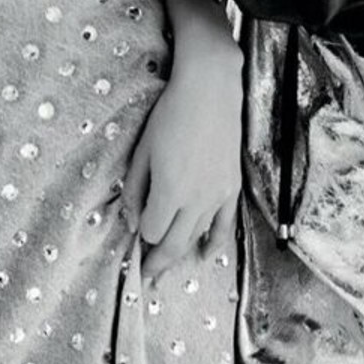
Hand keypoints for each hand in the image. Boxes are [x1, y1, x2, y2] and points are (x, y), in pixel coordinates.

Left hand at [121, 46, 242, 283]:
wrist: (210, 90)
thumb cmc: (170, 113)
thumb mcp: (143, 150)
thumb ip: (136, 189)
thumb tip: (131, 223)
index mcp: (169, 190)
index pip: (151, 231)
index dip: (141, 236)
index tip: (134, 235)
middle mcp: (195, 199)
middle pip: (173, 243)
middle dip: (157, 261)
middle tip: (146, 274)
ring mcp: (217, 195)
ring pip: (196, 238)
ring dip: (180, 255)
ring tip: (166, 267)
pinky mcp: (232, 187)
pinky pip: (225, 226)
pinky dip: (214, 245)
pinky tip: (205, 256)